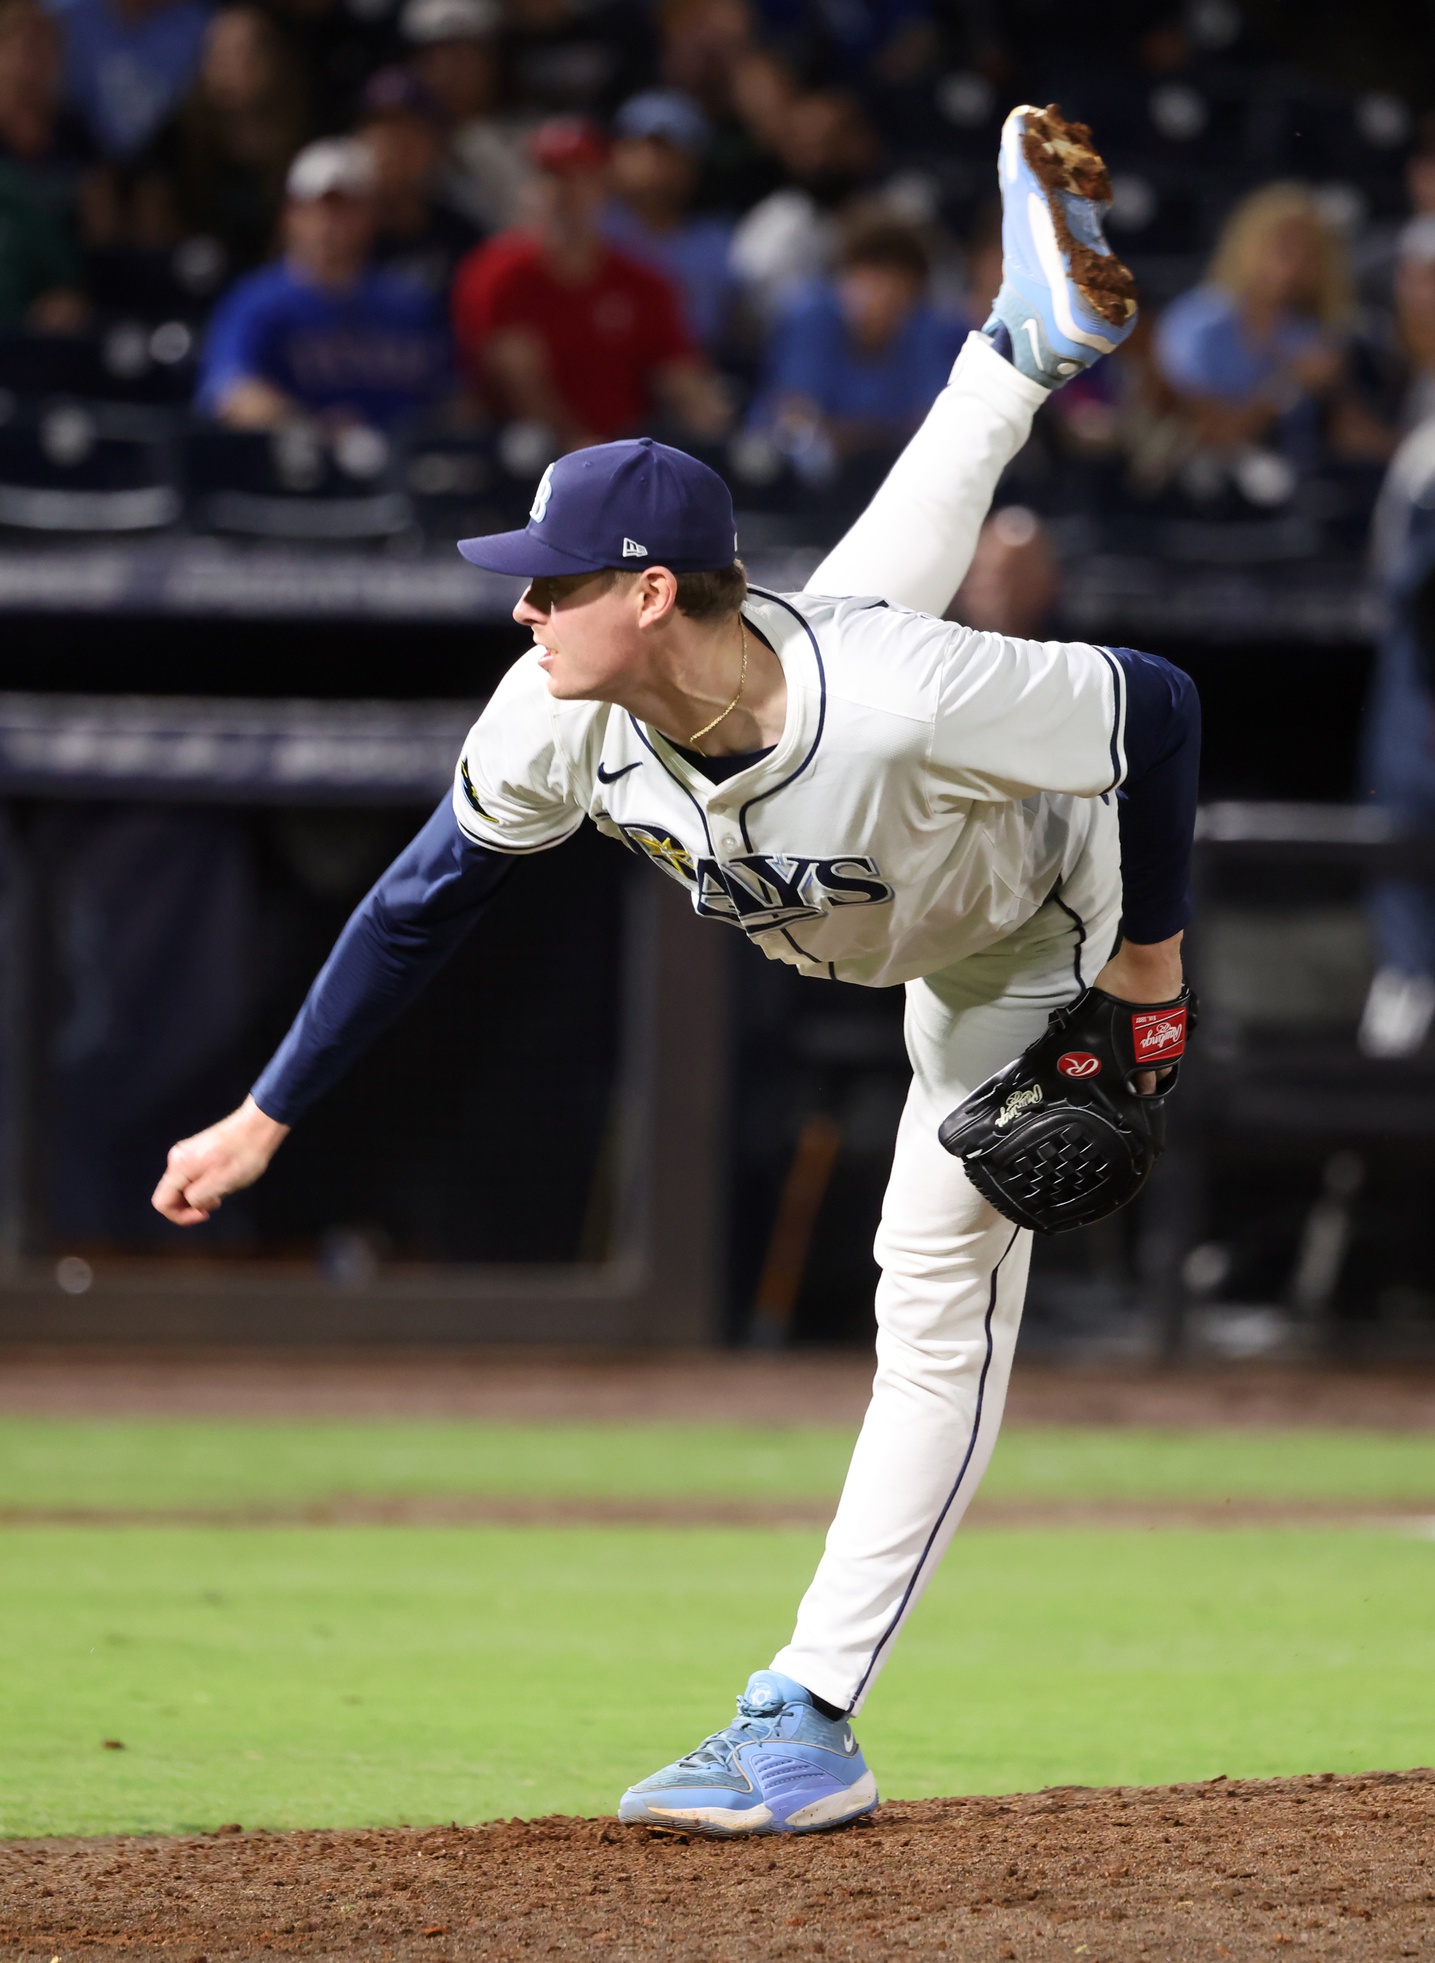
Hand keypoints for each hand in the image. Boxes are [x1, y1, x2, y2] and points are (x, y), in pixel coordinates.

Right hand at [151, 1096, 289, 1225]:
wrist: (258, 1126)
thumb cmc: (243, 1155)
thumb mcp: (222, 1183)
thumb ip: (198, 1197)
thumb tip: (190, 1203)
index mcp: (179, 1167)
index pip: (161, 1202)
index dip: (179, 1216)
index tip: (204, 1214)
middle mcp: (177, 1159)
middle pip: (172, 1195)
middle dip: (191, 1205)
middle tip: (217, 1202)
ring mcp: (187, 1153)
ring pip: (184, 1186)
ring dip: (201, 1195)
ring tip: (224, 1189)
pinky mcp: (197, 1152)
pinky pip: (193, 1177)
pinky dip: (205, 1185)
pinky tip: (224, 1180)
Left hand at [1093, 931, 1183, 1093]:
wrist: (1149, 959)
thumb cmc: (1121, 983)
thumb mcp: (1101, 1007)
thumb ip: (1099, 1024)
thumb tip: (1087, 1033)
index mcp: (1138, 1048)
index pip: (1142, 1078)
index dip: (1138, 1087)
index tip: (1131, 1092)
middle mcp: (1159, 1044)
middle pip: (1160, 1072)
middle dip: (1153, 1081)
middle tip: (1144, 1087)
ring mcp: (1171, 1029)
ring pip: (1169, 1055)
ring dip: (1162, 1063)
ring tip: (1153, 1069)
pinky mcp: (1177, 1013)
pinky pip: (1171, 1035)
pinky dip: (1166, 1041)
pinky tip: (1159, 1041)